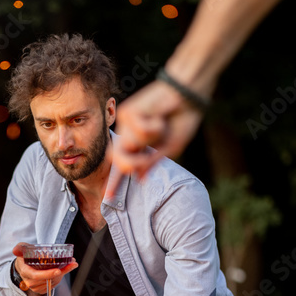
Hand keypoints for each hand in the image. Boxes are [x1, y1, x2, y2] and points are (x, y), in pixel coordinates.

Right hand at [12, 242, 77, 295]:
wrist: (24, 267)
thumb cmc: (25, 258)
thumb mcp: (22, 250)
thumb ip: (20, 249)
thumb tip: (15, 250)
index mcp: (26, 272)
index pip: (36, 276)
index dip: (48, 274)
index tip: (58, 270)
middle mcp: (30, 282)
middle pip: (48, 279)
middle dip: (62, 271)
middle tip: (72, 263)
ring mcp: (36, 287)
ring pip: (54, 281)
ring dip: (64, 273)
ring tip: (70, 264)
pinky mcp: (42, 289)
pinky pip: (54, 284)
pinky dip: (61, 276)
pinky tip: (65, 269)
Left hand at [106, 81, 202, 199]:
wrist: (187, 96)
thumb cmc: (182, 121)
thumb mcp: (170, 148)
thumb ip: (152, 162)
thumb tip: (138, 179)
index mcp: (139, 147)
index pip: (124, 167)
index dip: (116, 183)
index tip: (107, 198)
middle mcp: (129, 137)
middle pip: (119, 160)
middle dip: (133, 163)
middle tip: (147, 157)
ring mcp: (126, 125)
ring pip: (130, 145)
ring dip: (150, 139)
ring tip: (161, 124)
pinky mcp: (127, 112)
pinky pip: (138, 130)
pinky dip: (154, 126)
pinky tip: (158, 114)